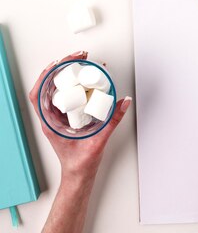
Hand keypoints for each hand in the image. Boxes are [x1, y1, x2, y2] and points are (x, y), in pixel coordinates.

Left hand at [29, 52, 131, 181]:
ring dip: (66, 74)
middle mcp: (51, 118)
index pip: (39, 95)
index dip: (45, 76)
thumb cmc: (81, 164)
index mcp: (51, 124)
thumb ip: (112, 121)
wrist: (79, 176)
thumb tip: (123, 102)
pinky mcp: (66, 117)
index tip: (58, 64)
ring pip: (55, 89)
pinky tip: (82, 78)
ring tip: (79, 62)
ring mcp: (58, 117)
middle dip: (61, 68)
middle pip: (48, 87)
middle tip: (77, 57)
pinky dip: (72, 84)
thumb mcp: (98, 141)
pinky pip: (65, 95)